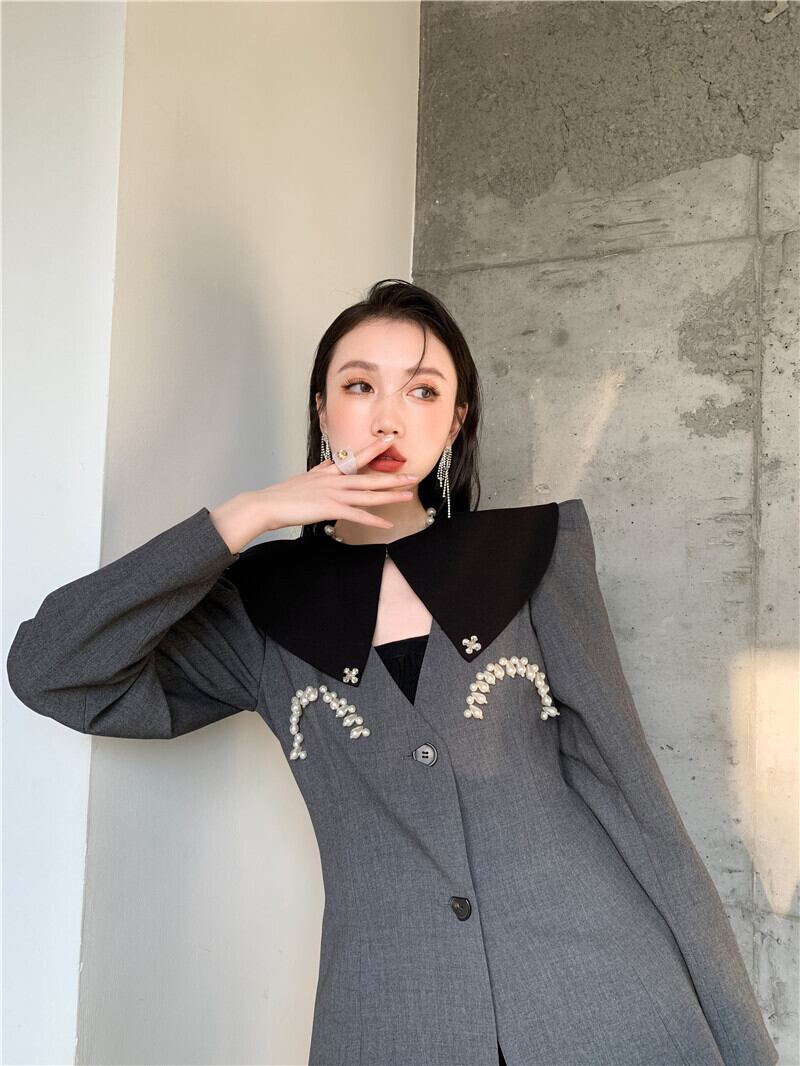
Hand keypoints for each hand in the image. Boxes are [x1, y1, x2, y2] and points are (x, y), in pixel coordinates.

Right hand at [255, 436, 419, 533]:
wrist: (267, 504)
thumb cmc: (283, 494)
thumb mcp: (305, 477)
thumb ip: (321, 470)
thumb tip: (331, 462)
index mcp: (329, 472)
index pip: (355, 457)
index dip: (374, 449)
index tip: (389, 440)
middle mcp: (334, 480)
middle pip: (369, 477)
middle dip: (393, 477)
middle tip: (413, 474)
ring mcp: (333, 494)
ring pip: (368, 494)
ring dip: (390, 495)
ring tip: (408, 494)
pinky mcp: (330, 509)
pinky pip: (357, 515)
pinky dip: (373, 520)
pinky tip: (387, 524)